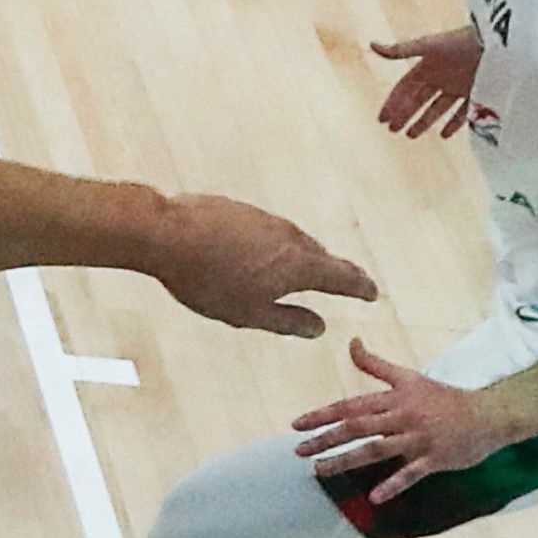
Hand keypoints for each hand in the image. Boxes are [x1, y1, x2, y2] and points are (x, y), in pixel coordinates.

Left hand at [151, 192, 377, 336]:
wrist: (166, 234)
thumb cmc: (207, 279)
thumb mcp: (248, 314)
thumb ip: (287, 321)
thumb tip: (318, 328)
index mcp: (299, 264)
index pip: (342, 276)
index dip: (359, 286)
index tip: (371, 292)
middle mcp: (290, 236)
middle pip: (320, 255)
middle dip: (334, 270)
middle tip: (347, 281)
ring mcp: (265, 219)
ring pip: (292, 241)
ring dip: (301, 256)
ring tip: (303, 270)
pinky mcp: (240, 210)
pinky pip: (265, 231)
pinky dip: (271, 245)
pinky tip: (255, 254)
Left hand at [294, 339, 522, 501]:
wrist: (490, 414)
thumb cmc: (445, 397)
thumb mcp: (409, 377)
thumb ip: (376, 364)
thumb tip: (351, 342)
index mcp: (394, 398)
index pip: (351, 406)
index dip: (322, 415)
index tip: (296, 425)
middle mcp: (403, 416)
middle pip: (357, 428)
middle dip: (325, 440)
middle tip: (298, 451)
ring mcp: (419, 438)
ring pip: (376, 450)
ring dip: (346, 461)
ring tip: (320, 471)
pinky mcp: (435, 459)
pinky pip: (411, 474)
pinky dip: (393, 485)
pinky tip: (374, 497)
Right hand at [371, 29, 482, 138]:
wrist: (499, 43)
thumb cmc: (462, 40)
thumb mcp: (429, 46)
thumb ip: (401, 50)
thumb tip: (371, 45)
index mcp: (428, 65)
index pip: (405, 87)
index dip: (393, 102)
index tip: (382, 119)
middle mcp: (441, 76)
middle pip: (418, 99)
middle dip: (404, 114)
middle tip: (392, 131)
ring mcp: (459, 85)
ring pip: (437, 108)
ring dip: (423, 121)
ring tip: (411, 136)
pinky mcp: (477, 92)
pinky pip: (462, 112)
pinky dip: (453, 123)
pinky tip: (443, 135)